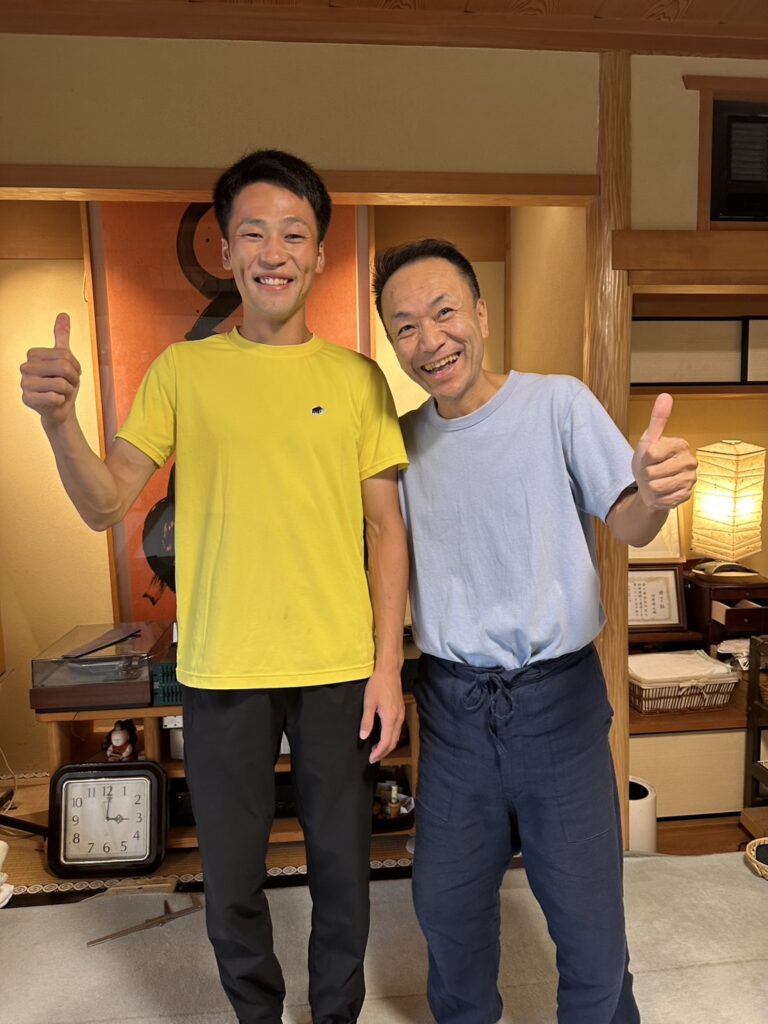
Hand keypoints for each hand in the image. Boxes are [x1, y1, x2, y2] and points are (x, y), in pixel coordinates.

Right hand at [20, 312, 81, 425]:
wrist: (60, 408)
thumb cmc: (63, 383)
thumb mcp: (65, 358)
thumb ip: (62, 336)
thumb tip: (63, 314)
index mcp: (33, 355)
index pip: (65, 355)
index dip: (74, 366)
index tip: (70, 373)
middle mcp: (25, 367)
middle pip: (63, 367)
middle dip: (73, 378)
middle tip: (68, 385)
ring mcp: (24, 383)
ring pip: (60, 383)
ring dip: (68, 390)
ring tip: (61, 393)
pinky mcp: (27, 399)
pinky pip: (54, 397)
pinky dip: (61, 401)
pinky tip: (55, 402)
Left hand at [360, 667, 404, 763]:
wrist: (389, 670)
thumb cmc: (377, 684)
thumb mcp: (368, 702)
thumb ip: (366, 721)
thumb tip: (363, 736)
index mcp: (390, 718)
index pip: (386, 742)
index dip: (378, 753)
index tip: (371, 759)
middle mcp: (398, 718)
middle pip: (393, 742)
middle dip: (383, 752)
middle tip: (373, 758)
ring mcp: (401, 714)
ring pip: (397, 736)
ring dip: (388, 745)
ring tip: (377, 749)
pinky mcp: (401, 710)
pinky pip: (398, 729)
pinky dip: (391, 737)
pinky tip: (383, 735)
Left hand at [631, 393, 696, 509]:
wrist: (650, 486)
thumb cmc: (648, 461)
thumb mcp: (649, 440)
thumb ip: (658, 419)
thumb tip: (665, 395)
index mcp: (681, 444)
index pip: (651, 454)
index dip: (643, 459)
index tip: (648, 458)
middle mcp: (690, 461)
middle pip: (653, 472)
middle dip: (646, 474)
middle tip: (651, 472)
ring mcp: (690, 479)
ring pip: (657, 486)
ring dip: (650, 487)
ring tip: (655, 481)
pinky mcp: (687, 495)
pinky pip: (663, 499)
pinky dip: (657, 497)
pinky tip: (662, 492)